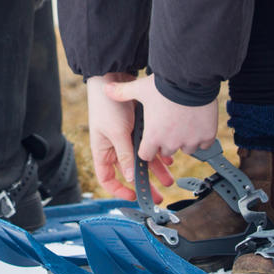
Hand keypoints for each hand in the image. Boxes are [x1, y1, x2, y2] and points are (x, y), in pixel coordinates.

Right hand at [87, 73, 173, 201]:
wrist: (114, 76)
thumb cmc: (108, 105)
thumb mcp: (117, 133)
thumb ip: (125, 155)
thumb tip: (130, 178)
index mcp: (103, 150)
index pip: (107, 178)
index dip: (118, 189)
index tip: (133, 196)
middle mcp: (114, 147)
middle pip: (130, 171)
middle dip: (144, 184)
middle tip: (158, 195)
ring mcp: (127, 138)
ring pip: (143, 159)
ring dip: (156, 169)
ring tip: (170, 179)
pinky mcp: (137, 128)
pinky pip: (149, 145)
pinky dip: (158, 152)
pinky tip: (169, 158)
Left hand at [104, 74, 217, 159]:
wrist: (191, 79)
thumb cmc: (163, 86)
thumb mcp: (139, 89)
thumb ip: (122, 92)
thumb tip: (106, 88)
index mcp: (153, 137)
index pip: (146, 155)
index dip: (147, 147)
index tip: (150, 138)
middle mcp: (172, 143)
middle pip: (166, 151)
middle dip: (166, 141)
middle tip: (167, 125)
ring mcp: (191, 141)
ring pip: (186, 149)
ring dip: (184, 139)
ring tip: (183, 122)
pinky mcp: (207, 136)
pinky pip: (204, 144)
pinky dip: (202, 136)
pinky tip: (198, 123)